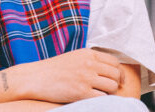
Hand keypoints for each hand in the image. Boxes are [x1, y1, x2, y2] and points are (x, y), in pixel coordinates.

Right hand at [8, 48, 123, 103]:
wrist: (35, 77)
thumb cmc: (54, 69)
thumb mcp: (74, 57)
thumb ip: (91, 60)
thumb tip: (110, 69)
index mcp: (88, 53)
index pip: (115, 62)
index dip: (119, 73)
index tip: (118, 80)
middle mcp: (89, 64)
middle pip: (116, 74)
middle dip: (115, 83)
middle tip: (109, 89)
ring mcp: (86, 78)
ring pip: (112, 87)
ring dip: (109, 93)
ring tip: (99, 94)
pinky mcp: (81, 92)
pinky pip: (103, 98)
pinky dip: (101, 100)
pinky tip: (92, 99)